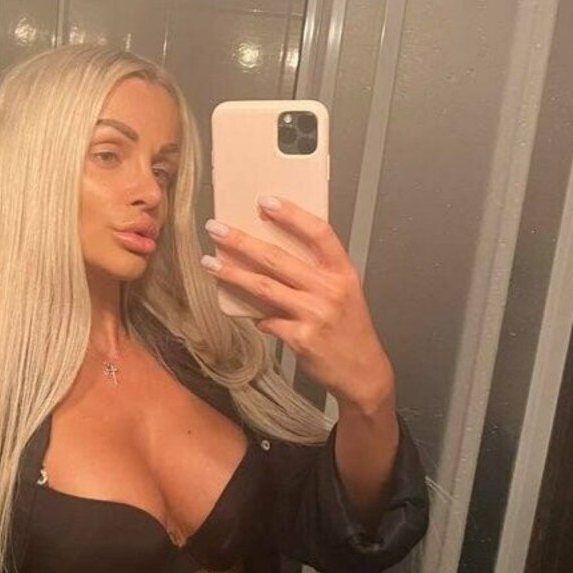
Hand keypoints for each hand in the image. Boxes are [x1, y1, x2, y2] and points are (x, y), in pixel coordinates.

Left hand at [202, 198, 393, 413]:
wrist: (362, 371)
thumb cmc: (349, 328)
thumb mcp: (344, 292)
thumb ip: (316, 273)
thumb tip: (270, 257)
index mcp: (342, 272)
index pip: (318, 233)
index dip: (292, 214)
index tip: (265, 201)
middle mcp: (329, 289)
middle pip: (278, 258)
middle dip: (242, 241)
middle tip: (216, 229)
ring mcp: (315, 314)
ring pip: (264, 287)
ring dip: (233, 274)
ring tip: (209, 263)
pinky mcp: (301, 338)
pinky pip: (267, 321)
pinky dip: (255, 317)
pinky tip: (246, 314)